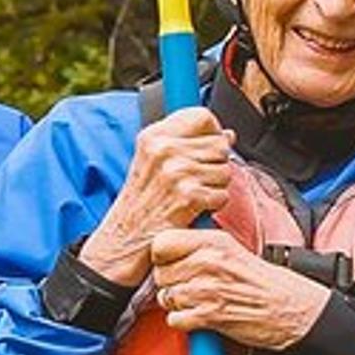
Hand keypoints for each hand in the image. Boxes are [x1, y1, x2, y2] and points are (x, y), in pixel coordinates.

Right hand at [80, 108, 235, 286]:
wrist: (126, 238)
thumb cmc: (142, 202)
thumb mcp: (153, 161)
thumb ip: (187, 143)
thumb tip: (227, 135)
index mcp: (154, 136)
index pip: (202, 116)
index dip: (212, 131)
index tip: (207, 145)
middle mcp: (164, 150)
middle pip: (220, 143)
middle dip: (216, 163)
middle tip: (195, 179)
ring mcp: (177, 173)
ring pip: (225, 170)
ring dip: (216, 186)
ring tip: (192, 194)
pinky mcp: (189, 196)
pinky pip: (223, 194)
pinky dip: (214, 205)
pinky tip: (194, 208)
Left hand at [150, 228, 329, 349]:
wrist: (291, 309)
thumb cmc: (266, 282)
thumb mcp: (234, 249)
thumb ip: (202, 245)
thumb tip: (173, 246)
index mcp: (214, 242)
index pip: (162, 242)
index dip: (162, 255)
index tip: (170, 261)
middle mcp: (208, 263)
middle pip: (160, 273)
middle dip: (170, 282)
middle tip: (189, 285)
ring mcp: (207, 290)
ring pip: (167, 297)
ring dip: (178, 303)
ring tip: (198, 301)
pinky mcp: (209, 316)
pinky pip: (175, 319)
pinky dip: (184, 321)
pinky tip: (199, 316)